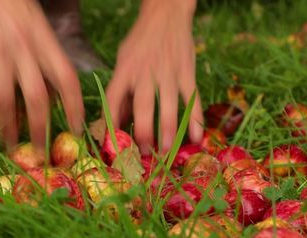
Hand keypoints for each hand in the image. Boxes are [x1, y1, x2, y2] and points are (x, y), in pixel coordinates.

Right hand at [0, 0, 83, 149]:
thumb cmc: (15, 4)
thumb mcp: (38, 27)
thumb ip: (44, 58)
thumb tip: (51, 95)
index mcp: (46, 42)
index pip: (67, 80)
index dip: (75, 107)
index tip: (77, 130)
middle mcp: (25, 48)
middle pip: (38, 97)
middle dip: (41, 129)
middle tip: (40, 151)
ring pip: (5, 97)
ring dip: (8, 125)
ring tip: (10, 142)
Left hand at [106, 0, 202, 154]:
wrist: (166, 15)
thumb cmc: (139, 41)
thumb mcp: (122, 61)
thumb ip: (120, 90)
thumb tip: (116, 120)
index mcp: (124, 70)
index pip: (112, 99)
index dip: (110, 123)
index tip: (113, 144)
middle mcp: (145, 73)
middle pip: (143, 107)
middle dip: (143, 133)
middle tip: (145, 154)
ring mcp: (168, 73)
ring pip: (169, 107)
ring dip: (168, 132)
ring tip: (166, 152)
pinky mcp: (187, 72)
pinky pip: (192, 99)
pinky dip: (195, 119)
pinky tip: (196, 138)